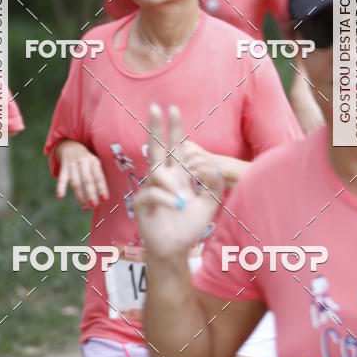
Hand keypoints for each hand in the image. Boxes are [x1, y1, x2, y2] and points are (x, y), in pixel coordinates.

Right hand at [56, 141, 109, 208]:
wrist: (70, 144)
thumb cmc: (87, 160)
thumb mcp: (95, 163)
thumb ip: (99, 176)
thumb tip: (105, 196)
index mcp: (94, 161)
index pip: (99, 176)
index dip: (102, 188)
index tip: (105, 199)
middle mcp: (84, 162)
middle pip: (87, 180)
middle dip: (91, 194)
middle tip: (94, 205)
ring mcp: (73, 164)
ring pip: (76, 182)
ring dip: (80, 196)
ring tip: (85, 207)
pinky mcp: (63, 167)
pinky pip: (62, 178)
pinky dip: (60, 187)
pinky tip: (60, 196)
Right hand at [134, 104, 221, 259]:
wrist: (175, 250)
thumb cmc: (189, 227)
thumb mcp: (210, 205)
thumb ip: (214, 186)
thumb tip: (213, 166)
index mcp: (178, 175)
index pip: (175, 147)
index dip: (174, 129)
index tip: (173, 108)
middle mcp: (162, 179)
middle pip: (156, 147)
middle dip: (156, 127)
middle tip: (154, 106)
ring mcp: (150, 189)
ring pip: (156, 172)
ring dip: (171, 184)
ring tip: (183, 202)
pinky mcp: (142, 203)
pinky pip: (152, 193)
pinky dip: (166, 198)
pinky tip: (176, 207)